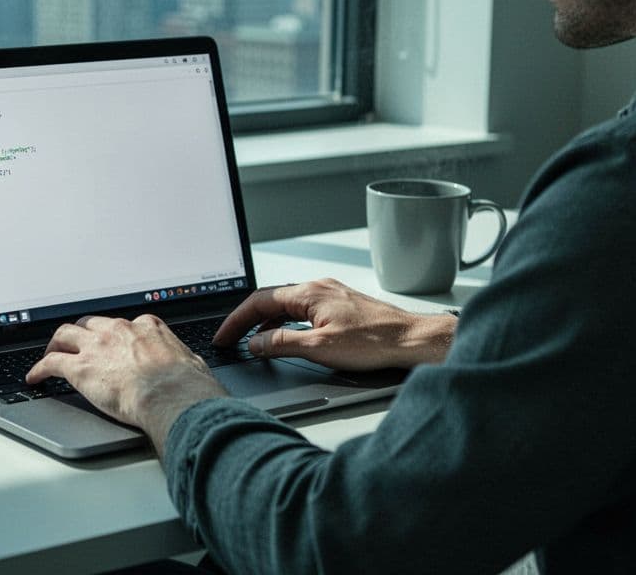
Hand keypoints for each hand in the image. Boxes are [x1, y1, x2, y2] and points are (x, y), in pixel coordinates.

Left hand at [26, 314, 228, 457]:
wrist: (172, 396)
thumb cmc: (187, 385)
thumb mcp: (192, 363)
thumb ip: (184, 361)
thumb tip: (190, 368)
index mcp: (146, 327)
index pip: (124, 326)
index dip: (114, 336)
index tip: (111, 344)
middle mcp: (119, 330)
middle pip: (90, 324)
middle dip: (81, 334)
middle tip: (75, 345)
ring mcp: (97, 346)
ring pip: (65, 335)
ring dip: (56, 344)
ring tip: (50, 355)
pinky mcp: (80, 368)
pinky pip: (51, 363)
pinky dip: (40, 369)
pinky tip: (35, 378)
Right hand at [213, 279, 455, 370]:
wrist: (411, 340)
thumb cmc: (374, 341)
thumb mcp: (319, 348)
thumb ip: (281, 343)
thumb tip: (254, 344)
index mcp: (309, 292)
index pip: (259, 301)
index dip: (236, 320)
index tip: (223, 336)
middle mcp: (318, 287)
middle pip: (270, 299)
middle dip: (246, 320)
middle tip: (230, 338)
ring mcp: (330, 294)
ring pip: (287, 304)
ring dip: (266, 321)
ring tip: (252, 342)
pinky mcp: (341, 305)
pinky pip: (303, 309)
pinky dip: (285, 322)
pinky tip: (286, 336)